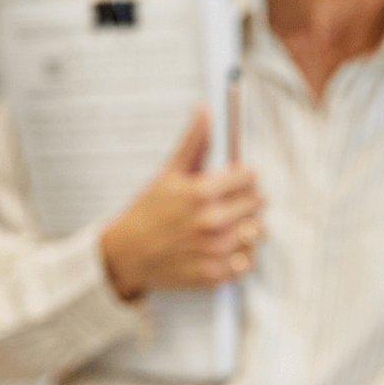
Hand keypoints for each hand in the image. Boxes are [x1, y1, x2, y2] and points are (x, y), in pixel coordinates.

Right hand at [98, 107, 262, 299]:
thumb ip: (192, 142)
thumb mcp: (168, 172)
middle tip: (225, 204)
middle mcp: (211, 221)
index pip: (249, 176)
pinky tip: (222, 247)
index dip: (241, 177)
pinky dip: (240, 254)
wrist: (124, 255)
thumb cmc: (146, 211)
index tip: (231, 181)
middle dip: (244, 200)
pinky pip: (248, 260)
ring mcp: (214, 249)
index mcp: (201, 192)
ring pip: (257, 231)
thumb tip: (204, 110)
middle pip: (258, 202)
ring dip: (245, 227)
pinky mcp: (215, 274)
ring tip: (224, 226)